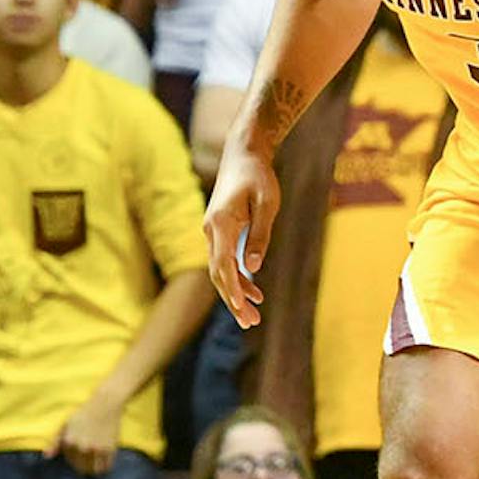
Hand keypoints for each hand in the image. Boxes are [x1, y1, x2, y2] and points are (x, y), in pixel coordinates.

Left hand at [48, 389, 122, 475]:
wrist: (106, 404)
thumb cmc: (83, 413)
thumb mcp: (65, 424)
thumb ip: (55, 441)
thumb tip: (47, 457)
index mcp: (69, 442)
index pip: (70, 461)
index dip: (74, 461)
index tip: (79, 457)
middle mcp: (82, 447)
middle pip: (81, 468)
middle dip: (83, 467)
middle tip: (88, 463)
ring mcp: (96, 449)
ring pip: (94, 470)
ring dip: (93, 471)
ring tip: (95, 467)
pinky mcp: (109, 449)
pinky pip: (106, 467)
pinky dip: (104, 469)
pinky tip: (103, 465)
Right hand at [204, 145, 280, 327]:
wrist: (243, 155)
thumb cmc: (258, 176)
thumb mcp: (267, 204)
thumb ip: (260, 235)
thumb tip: (254, 268)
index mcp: (221, 224)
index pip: (223, 265)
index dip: (232, 290)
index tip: (242, 309)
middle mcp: (211, 230)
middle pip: (218, 274)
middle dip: (233, 300)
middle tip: (250, 323)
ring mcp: (213, 232)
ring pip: (221, 270)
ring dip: (235, 293)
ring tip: (253, 315)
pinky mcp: (220, 231)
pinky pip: (226, 260)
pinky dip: (238, 277)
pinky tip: (255, 292)